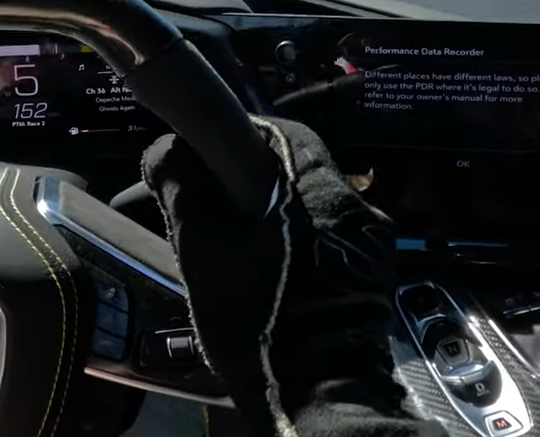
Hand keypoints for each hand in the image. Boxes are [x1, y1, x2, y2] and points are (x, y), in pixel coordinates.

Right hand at [142, 117, 437, 436]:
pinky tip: (268, 277)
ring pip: (313, 209)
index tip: (208, 158)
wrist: (321, 407)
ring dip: (275, 217)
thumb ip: (183, 193)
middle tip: (213, 210)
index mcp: (323, 195)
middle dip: (252, 183)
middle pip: (298, 171)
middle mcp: (360, 213)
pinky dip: (299, 246)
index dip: (239, 136)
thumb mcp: (204, 261)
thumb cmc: (263, 333)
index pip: (283, 131)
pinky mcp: (373, 282)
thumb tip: (166, 149)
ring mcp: (372, 251)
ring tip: (235, 250)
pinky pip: (330, 243)